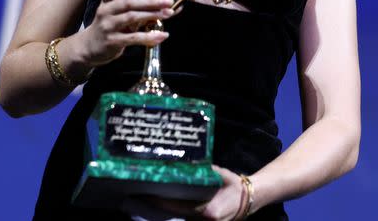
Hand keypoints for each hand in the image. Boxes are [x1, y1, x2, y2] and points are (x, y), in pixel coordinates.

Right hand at [76, 0, 174, 66]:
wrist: (90, 48)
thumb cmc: (111, 26)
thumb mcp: (120, 14)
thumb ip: (140, 8)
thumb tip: (170, 4)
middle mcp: (106, 10)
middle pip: (128, 1)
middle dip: (150, 0)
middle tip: (168, 1)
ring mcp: (108, 26)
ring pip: (131, 17)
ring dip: (152, 15)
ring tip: (168, 13)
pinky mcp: (112, 41)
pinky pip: (133, 38)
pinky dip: (149, 37)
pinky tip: (162, 35)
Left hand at [123, 166, 246, 220]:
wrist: (247, 201)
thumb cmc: (234, 186)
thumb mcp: (222, 175)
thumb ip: (207, 171)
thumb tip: (188, 162)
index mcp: (207, 211)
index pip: (175, 207)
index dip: (157, 201)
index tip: (141, 194)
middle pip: (169, 216)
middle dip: (148, 209)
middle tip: (129, 200)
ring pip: (171, 219)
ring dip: (153, 212)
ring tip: (134, 203)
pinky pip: (177, 218)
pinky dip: (163, 213)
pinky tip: (150, 207)